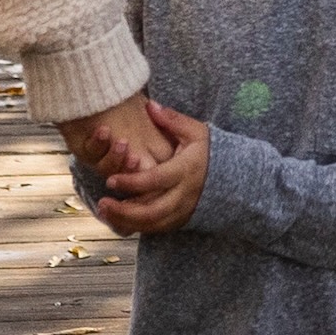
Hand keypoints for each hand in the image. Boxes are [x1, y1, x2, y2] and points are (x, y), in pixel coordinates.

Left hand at [77, 97, 210, 233]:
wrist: (233, 178)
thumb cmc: (209, 151)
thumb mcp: (196, 132)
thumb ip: (172, 120)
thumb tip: (150, 105)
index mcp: (185, 171)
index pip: (155, 180)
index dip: (132, 183)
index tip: (110, 180)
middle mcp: (183, 195)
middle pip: (152, 210)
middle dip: (125, 210)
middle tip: (102, 203)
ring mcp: (183, 211)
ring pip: (153, 224)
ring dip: (127, 221)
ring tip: (104, 212)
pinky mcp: (180, 221)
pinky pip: (157, 229)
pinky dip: (137, 226)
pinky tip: (118, 220)